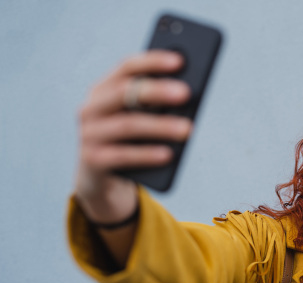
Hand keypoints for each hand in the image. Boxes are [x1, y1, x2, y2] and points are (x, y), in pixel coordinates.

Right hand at [75, 50, 191, 222]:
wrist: (100, 178)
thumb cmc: (129, 141)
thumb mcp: (140, 118)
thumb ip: (156, 105)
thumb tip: (190, 96)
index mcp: (103, 89)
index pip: (126, 67)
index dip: (153, 62)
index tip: (180, 61)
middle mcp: (91, 108)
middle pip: (124, 92)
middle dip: (157, 91)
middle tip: (186, 93)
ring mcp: (89, 134)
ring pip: (127, 125)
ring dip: (160, 126)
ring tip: (187, 129)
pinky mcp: (93, 160)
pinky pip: (123, 155)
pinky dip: (147, 154)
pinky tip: (168, 154)